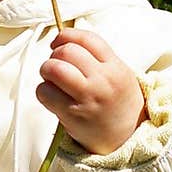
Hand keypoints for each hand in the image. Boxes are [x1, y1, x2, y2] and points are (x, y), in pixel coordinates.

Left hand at [36, 28, 146, 154]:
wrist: (128, 136)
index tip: (58, 42)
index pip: (86, 39)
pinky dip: (43, 91)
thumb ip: (98, 56)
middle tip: (56, 64)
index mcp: (114, 66)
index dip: (66, 35)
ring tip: (52, 79)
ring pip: (54, 69)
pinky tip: (51, 96)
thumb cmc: (119, 103)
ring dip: (47, 70)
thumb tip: (65, 41)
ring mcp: (86, 98)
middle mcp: (101, 81)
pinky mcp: (71, 115)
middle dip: (54, 54)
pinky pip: (45, 93)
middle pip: (67, 51)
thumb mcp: (120, 72)